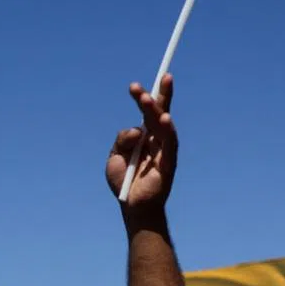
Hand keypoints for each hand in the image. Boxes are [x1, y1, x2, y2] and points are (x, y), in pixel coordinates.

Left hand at [106, 75, 177, 219]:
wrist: (131, 205)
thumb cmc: (123, 181)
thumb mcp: (114, 156)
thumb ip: (122, 139)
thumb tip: (136, 130)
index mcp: (145, 136)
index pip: (147, 112)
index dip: (143, 98)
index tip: (134, 86)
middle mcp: (157, 140)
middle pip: (159, 113)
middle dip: (156, 95)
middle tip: (152, 80)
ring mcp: (164, 150)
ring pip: (163, 125)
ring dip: (155, 110)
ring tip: (146, 98)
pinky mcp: (169, 162)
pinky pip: (170, 143)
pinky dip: (167, 129)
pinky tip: (164, 118)